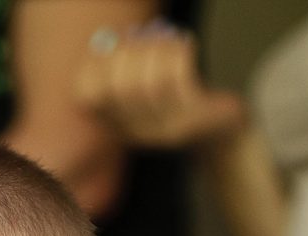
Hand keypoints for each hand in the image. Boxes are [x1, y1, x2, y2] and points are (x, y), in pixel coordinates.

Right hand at [74, 22, 246, 149]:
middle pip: (120, 88)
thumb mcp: (146, 83)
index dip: (93, 63)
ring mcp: (166, 129)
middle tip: (139, 32)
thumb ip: (125, 63)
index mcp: (117, 123)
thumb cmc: (177, 96)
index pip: (88, 95)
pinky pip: (181, 80)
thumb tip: (110, 38)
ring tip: (167, 35)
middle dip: (128, 52)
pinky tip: (185, 43)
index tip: (108, 39)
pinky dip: (179, 52)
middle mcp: (138, 131)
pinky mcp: (193, 119)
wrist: (219, 127)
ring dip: (157, 50)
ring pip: (151, 83)